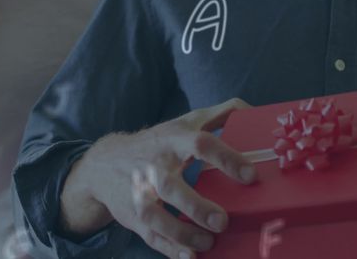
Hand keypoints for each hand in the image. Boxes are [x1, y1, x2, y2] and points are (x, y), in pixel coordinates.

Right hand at [68, 99, 256, 258]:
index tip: (250, 175)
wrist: (104, 164)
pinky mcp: (135, 218)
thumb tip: (253, 111)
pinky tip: (188, 257)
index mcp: (171, 141)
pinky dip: (169, 249)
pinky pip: (151, 236)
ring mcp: (141, 195)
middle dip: (195, 206)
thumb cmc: (156, 143)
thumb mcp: (183, 122)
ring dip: (183, 232)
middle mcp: (153, 167)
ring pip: (157, 216)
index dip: (225, 157)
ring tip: (208, 242)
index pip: (199, 143)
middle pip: (170, 186)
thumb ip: (219, 114)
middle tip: (222, 221)